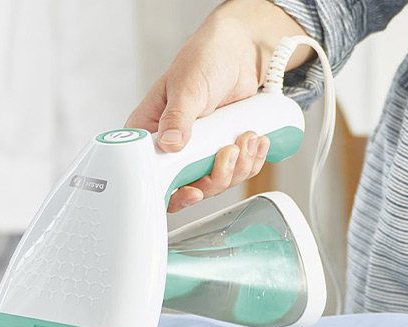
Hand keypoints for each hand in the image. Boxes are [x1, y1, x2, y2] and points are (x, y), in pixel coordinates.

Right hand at [125, 0, 311, 211]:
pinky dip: (251, 161)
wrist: (238, 52)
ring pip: (216, 182)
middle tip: (229, 151)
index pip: (151, 177)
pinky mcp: (221, 151)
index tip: (193, 190)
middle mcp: (172, 148)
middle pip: (188, 187)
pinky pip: (237, 171)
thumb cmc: (203, 60)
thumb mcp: (187, 87)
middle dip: (215, 176)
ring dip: (238, 166)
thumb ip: (176, 116)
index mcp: (151, 133)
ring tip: (247, 137)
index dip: (172, 194)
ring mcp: (198, 152)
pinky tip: (256, 140)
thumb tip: (169, 144)